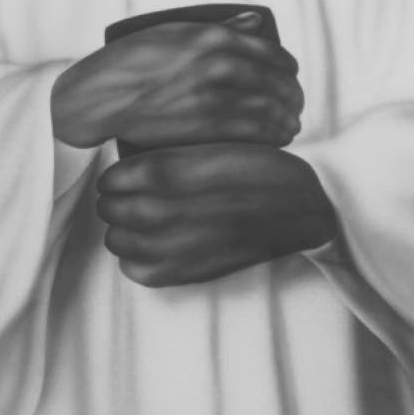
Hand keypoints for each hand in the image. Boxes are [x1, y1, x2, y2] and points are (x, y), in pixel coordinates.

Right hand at [51, 12, 303, 148]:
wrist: (101, 95)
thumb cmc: (132, 60)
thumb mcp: (174, 30)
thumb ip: (221, 28)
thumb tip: (257, 21)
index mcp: (213, 37)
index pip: (272, 53)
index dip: (288, 67)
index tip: (291, 74)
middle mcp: (218, 65)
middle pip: (278, 83)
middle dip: (293, 96)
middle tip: (296, 104)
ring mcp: (213, 98)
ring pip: (270, 111)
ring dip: (287, 120)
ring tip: (290, 125)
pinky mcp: (206, 128)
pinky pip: (253, 134)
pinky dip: (271, 137)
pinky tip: (275, 139)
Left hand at [95, 142, 335, 286]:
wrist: (301, 207)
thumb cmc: (258, 167)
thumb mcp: (213, 142)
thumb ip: (168, 151)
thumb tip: (124, 156)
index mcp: (177, 171)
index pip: (116, 178)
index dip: (114, 177)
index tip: (119, 176)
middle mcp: (174, 208)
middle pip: (113, 210)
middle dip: (111, 202)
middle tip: (121, 197)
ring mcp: (182, 244)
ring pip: (119, 241)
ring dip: (119, 229)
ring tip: (133, 221)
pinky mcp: (192, 272)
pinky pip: (138, 272)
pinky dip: (133, 259)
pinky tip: (146, 247)